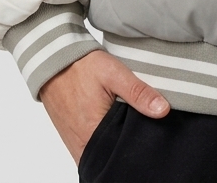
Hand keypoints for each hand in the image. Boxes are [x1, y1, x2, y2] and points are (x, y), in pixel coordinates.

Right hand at [40, 49, 169, 163]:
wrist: (53, 61)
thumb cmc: (81, 67)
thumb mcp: (114, 73)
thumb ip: (138, 92)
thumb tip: (163, 110)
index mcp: (93, 134)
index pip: (123, 152)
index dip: (138, 145)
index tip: (149, 134)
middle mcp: (82, 145)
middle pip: (113, 155)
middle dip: (127, 144)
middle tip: (139, 126)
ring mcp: (75, 144)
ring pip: (103, 153)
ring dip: (115, 142)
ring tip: (126, 124)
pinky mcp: (72, 139)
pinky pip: (92, 148)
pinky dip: (103, 140)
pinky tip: (113, 125)